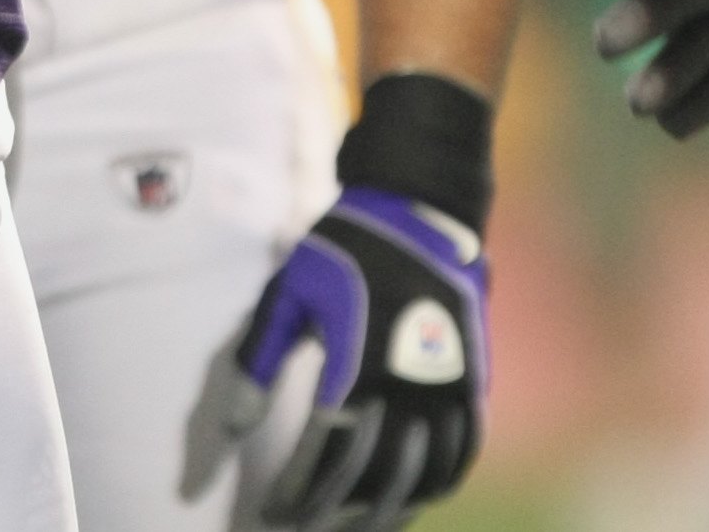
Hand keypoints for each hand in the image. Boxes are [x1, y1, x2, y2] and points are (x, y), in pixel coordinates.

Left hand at [207, 188, 487, 529]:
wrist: (419, 208)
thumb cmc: (342, 250)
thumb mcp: (287, 293)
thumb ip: (258, 362)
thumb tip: (233, 432)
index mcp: (359, 362)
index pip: (327, 452)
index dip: (299, 490)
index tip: (273, 511)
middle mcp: (411, 382)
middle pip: (375, 475)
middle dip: (335, 512)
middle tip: (304, 529)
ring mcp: (450, 385)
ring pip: (424, 475)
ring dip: (387, 510)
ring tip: (353, 528)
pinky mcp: (475, 381)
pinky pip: (463, 452)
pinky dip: (438, 485)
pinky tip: (412, 500)